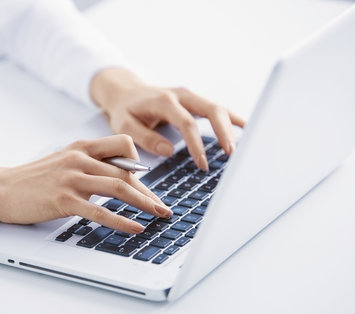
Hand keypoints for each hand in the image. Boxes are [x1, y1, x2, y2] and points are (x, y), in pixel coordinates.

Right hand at [0, 135, 172, 232]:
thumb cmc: (32, 179)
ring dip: (144, 203)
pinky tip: (135, 227)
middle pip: (127, 171)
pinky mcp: (64, 200)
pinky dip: (121, 220)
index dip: (140, 164)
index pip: (123, 146)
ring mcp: (72, 179)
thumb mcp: (63, 162)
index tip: (147, 184)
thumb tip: (118, 180)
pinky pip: (100, 210)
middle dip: (148, 191)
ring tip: (159, 216)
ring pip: (118, 188)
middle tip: (163, 207)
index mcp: (81, 147)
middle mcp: (80, 159)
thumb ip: (88, 166)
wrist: (0, 188)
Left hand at [90, 68, 245, 170]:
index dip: (196, 144)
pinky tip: (246, 128)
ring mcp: (190, 96)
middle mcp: (181, 95)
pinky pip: (217, 109)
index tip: (202, 164)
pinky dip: (232, 118)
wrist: (126, 92)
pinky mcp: (195, 101)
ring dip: (230, 128)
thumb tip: (168, 151)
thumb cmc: (125, 110)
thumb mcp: (125, 125)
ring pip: (217, 108)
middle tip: (231, 155)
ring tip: (238, 150)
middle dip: (224, 132)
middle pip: (211, 110)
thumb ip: (145, 138)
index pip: (186, 123)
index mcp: (164, 102)